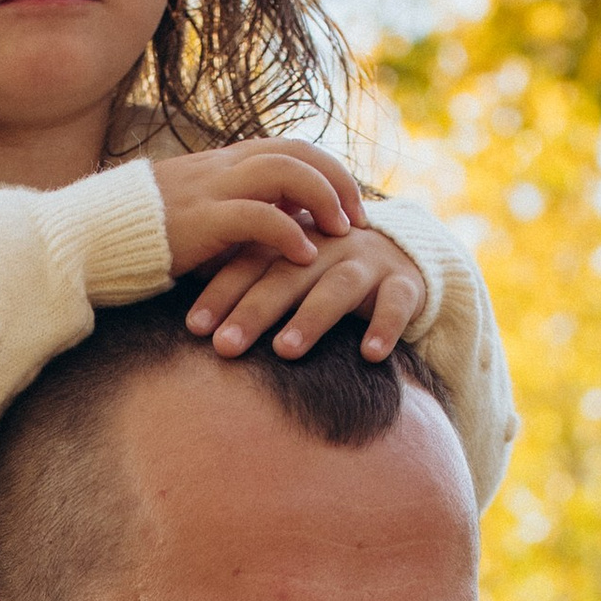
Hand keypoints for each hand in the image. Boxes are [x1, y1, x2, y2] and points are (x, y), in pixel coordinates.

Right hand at [156, 141, 364, 294]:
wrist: (88, 240)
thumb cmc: (141, 241)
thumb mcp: (196, 224)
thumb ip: (234, 225)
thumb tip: (279, 241)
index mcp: (221, 164)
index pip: (288, 148)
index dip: (326, 171)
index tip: (347, 205)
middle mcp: (221, 167)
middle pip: (298, 151)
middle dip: (337, 179)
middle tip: (359, 218)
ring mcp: (211, 189)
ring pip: (286, 170)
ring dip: (324, 197)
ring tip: (344, 232)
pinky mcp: (200, 220)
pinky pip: (259, 215)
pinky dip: (290, 232)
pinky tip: (307, 255)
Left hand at [188, 221, 425, 363]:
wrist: (406, 255)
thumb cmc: (329, 274)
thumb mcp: (292, 273)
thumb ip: (254, 288)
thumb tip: (194, 324)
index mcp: (292, 245)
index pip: (251, 265)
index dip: (222, 293)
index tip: (194, 327)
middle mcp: (326, 249)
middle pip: (286, 276)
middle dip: (254, 311)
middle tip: (225, 347)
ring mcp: (367, 264)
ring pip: (337, 288)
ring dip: (311, 318)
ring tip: (285, 350)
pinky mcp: (405, 283)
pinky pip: (395, 304)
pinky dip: (385, 327)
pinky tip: (371, 355)